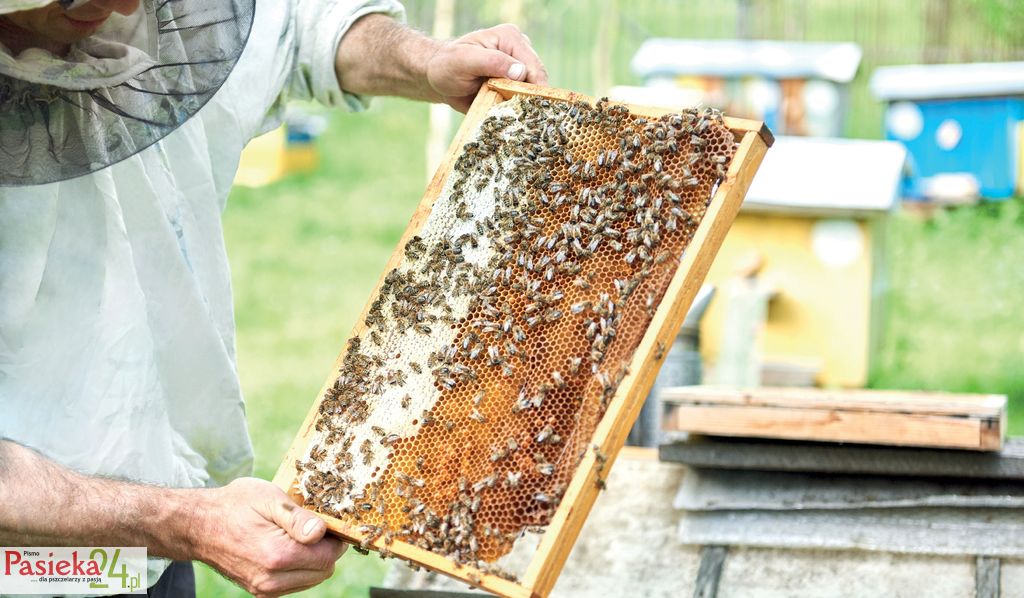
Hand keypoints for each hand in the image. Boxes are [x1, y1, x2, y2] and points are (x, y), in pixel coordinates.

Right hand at [192, 478, 345, 596]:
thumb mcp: (268, 499)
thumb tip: (321, 532)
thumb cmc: (234, 506)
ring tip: (297, 535)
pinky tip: (288, 546)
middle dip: (325, 549)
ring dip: (313, 560)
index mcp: (277, 556)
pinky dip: (300, 567)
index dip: (334, 538)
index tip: (328, 521)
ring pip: (311, 579)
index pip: (328, 557)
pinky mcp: (260, 591)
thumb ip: (298, 518)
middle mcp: (271, 579)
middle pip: (324, 571)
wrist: (198, 525)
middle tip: (313, 526)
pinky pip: (295, 583)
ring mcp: (264, 588)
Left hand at [426, 23, 548, 111]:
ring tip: (516, 119)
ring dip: (524, 106)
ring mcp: (518, 70)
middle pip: (538, 80)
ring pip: (533, 93)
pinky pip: (524, 100)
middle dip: (530, 98)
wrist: (439, 80)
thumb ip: (492, 62)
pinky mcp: (514, 85)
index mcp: (511, 39)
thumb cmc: (447, 65)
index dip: (534, 87)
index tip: (527, 107)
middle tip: (520, 117)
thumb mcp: (465, 61)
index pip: (533, 65)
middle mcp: (519, 52)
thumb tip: (521, 72)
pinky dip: (519, 110)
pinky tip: (512, 118)